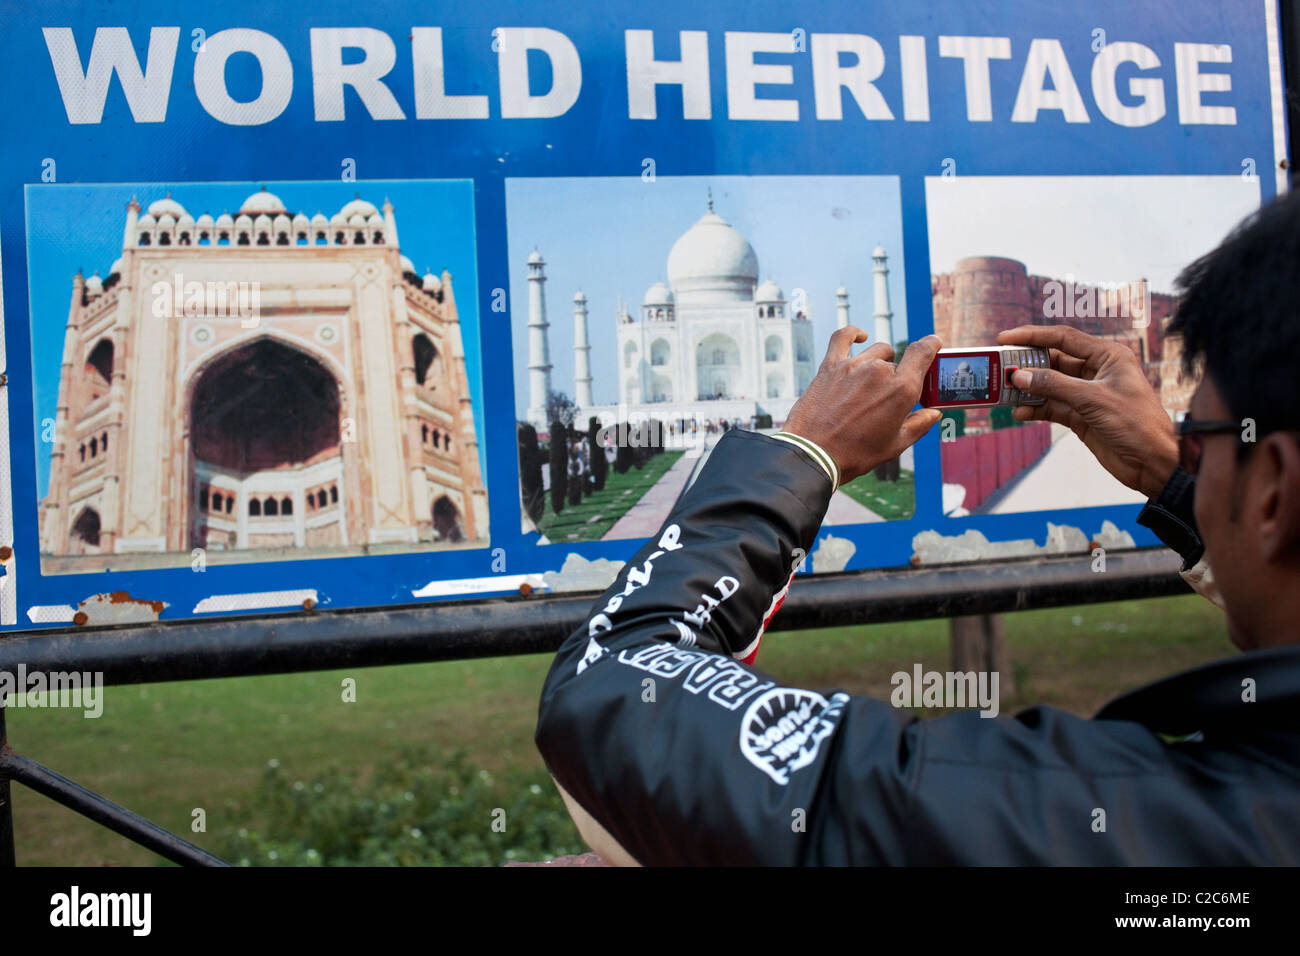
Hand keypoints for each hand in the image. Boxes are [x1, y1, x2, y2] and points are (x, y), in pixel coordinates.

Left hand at [783, 327, 941, 483]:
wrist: (814, 455)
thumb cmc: (856, 454)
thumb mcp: (895, 445)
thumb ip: (919, 424)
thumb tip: (934, 413)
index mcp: (902, 389)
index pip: (923, 352)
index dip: (931, 345)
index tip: (934, 343)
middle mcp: (880, 371)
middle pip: (897, 362)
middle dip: (896, 378)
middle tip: (887, 399)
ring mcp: (854, 366)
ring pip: (876, 352)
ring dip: (879, 363)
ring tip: (871, 386)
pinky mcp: (830, 366)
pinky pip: (842, 338)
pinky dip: (853, 334)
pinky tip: (859, 337)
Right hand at [997, 324, 1178, 498]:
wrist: (1152, 463)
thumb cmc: (1137, 424)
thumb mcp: (1093, 400)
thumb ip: (1054, 386)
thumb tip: (1020, 375)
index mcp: (1108, 356)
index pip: (1064, 338)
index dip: (1033, 336)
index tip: (1006, 338)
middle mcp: (1097, 371)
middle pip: (1053, 361)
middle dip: (1027, 365)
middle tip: (1001, 369)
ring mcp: (1087, 394)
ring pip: (1049, 385)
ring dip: (1028, 389)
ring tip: (1005, 392)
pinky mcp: (1081, 416)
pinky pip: (1052, 407)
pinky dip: (1035, 409)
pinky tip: (1020, 412)